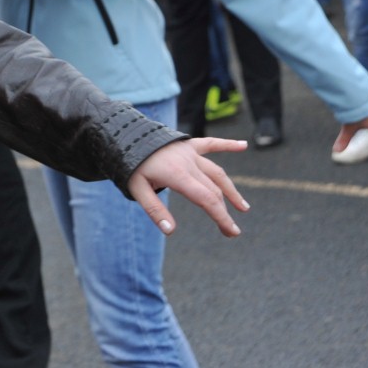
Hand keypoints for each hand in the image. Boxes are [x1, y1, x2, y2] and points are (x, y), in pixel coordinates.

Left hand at [127, 137, 248, 237]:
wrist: (124, 135)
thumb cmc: (129, 164)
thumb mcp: (137, 189)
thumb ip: (154, 210)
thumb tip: (170, 231)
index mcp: (177, 175)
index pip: (206, 199)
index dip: (221, 216)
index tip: (232, 232)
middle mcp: (188, 162)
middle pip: (213, 190)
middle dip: (224, 212)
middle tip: (230, 232)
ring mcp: (189, 152)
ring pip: (216, 172)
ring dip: (230, 190)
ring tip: (242, 207)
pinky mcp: (188, 143)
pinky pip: (211, 143)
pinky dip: (227, 144)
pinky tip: (243, 145)